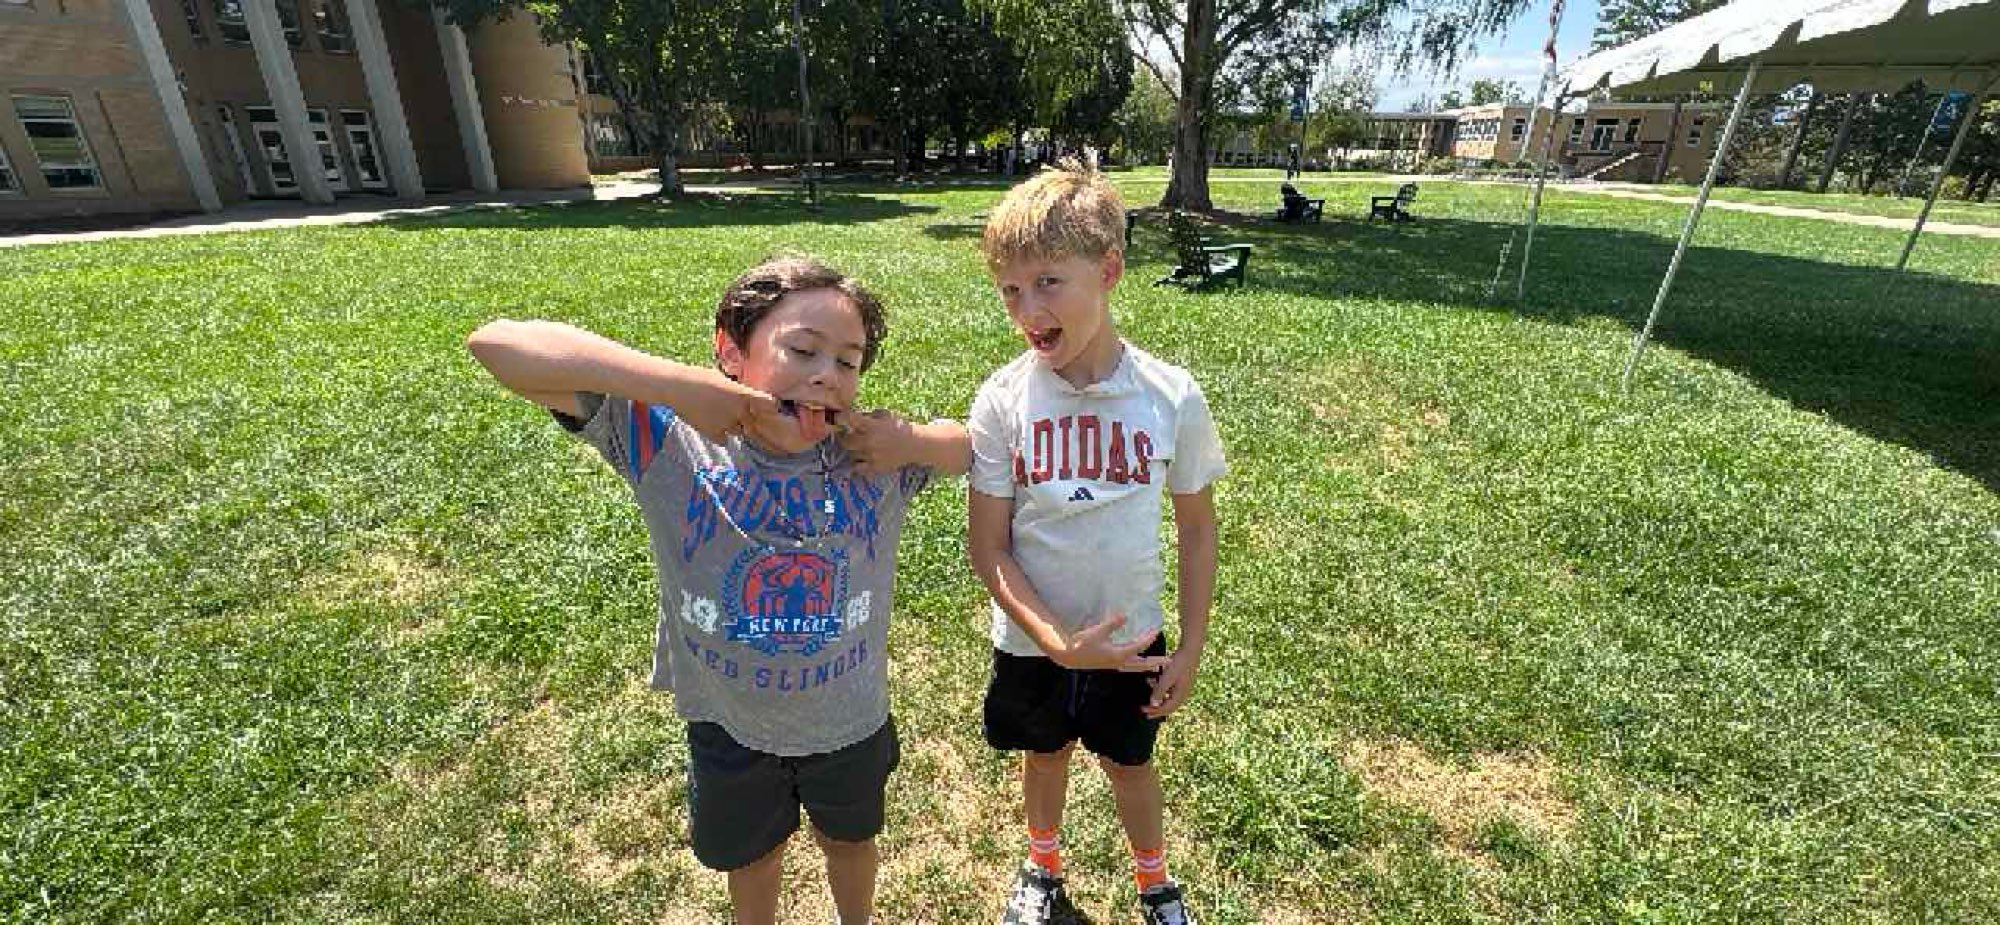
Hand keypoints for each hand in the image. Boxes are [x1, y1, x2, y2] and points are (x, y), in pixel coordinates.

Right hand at [672, 368, 784, 444]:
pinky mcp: (713, 434)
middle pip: (754, 421)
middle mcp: (739, 410)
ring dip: (734, 427)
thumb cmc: (698, 377)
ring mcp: (727, 424)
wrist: (676, 387)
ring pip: (739, 431)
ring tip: (718, 416)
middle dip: (749, 419)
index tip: (770, 408)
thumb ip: (737, 390)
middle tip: (738, 414)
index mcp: (742, 393)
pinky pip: (725, 440)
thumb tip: (746, 396)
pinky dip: (720, 435)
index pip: (768, 403)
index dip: (770, 407)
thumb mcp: (723, 379)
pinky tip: (711, 425)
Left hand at [834, 409, 917, 475]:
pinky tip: (860, 459)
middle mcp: (869, 441)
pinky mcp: (875, 467)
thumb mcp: (885, 415)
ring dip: (853, 449)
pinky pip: (858, 468)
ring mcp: (871, 455)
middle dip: (844, 437)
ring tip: (858, 446)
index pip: (849, 420)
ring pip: (851, 453)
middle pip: (845, 441)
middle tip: (847, 435)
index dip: (840, 419)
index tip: (838, 419)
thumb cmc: (899, 426)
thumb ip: (868, 416)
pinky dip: (857, 463)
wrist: (914, 444)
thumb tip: (851, 416)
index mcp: (871, 426)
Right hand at [1050, 613, 1170, 671]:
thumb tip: (1125, 615)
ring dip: (1146, 665)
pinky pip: (1127, 666)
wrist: (1068, 656)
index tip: (1157, 631)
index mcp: (1118, 654)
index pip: (1139, 645)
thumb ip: (1113, 623)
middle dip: (1155, 662)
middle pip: (1142, 663)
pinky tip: (1136, 660)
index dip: (1148, 638)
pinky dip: (1136, 664)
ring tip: (1156, 664)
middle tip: (1168, 662)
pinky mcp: (1109, 664)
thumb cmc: (1082, 643)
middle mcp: (1119, 662)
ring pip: (1135, 667)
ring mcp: (1113, 665)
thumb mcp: (1098, 631)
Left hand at [1141, 646, 1201, 718]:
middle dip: (1156, 709)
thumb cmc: (1179, 664)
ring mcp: (1183, 687)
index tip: (1143, 710)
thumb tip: (1153, 705)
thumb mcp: (1167, 678)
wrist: (1190, 650)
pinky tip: (1152, 681)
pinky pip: (1170, 689)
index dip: (1154, 711)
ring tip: (1148, 698)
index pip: (1166, 709)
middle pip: (1169, 706)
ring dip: (1158, 699)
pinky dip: (1161, 689)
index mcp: (1180, 696)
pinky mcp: (1182, 680)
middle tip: (1146, 712)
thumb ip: (1159, 691)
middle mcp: (1183, 694)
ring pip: (1169, 698)